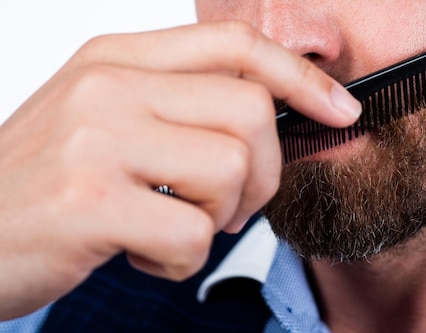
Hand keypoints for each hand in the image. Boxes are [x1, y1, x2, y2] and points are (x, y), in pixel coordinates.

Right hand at [0, 21, 359, 319]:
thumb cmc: (45, 181)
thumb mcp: (107, 119)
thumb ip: (181, 105)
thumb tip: (272, 116)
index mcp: (118, 59)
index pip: (235, 43)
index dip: (301, 75)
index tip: (340, 109)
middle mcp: (108, 86)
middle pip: (252, 111)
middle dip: (263, 174)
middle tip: (228, 206)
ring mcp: (97, 140)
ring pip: (232, 169)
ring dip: (221, 217)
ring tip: (176, 227)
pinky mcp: (89, 202)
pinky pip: (193, 234)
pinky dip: (183, 261)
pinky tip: (144, 253)